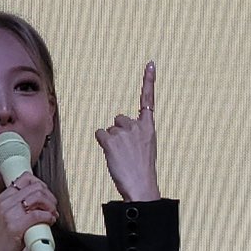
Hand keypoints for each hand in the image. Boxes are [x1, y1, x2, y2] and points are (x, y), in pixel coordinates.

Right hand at [0, 172, 57, 250]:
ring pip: (38, 198)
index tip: (46, 193)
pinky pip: (38, 215)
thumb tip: (39, 199)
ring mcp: (9, 214)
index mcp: (3, 198)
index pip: (25, 178)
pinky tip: (50, 220)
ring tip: (52, 214)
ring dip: (51, 205)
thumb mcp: (6, 216)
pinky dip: (48, 216)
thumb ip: (18, 205)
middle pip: (35, 187)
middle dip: (49, 196)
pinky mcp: (16, 226)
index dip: (41, 184)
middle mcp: (5, 203)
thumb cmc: (3, 239)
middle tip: (53, 206)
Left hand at [95, 63, 159, 201]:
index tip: (150, 63)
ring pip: (109, 130)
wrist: (141, 186)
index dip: (149, 81)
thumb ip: (135, 135)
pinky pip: (99, 134)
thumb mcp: (145, 148)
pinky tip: (112, 156)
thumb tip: (116, 129)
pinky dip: (102, 144)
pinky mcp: (111, 140)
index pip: (148, 100)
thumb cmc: (142, 171)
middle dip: (118, 133)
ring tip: (121, 157)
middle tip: (125, 152)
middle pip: (118, 119)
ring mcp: (124, 132)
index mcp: (149, 128)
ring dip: (111, 142)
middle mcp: (137, 126)